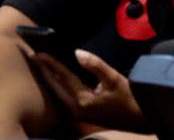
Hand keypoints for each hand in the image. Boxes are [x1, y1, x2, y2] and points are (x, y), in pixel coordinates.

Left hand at [32, 49, 147, 130]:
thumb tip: (77, 53)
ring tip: (41, 64)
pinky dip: (58, 85)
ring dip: (50, 78)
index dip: (50, 64)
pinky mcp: (82, 114)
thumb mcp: (113, 79)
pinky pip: (65, 96)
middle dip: (44, 71)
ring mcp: (78, 114)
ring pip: (58, 93)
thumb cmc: (129, 99)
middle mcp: (76, 109)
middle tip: (33, 57)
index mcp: (83, 100)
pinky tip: (56, 77)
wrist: (140, 120)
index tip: (38, 53)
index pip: (63, 77)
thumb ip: (95, 65)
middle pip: (55, 87)